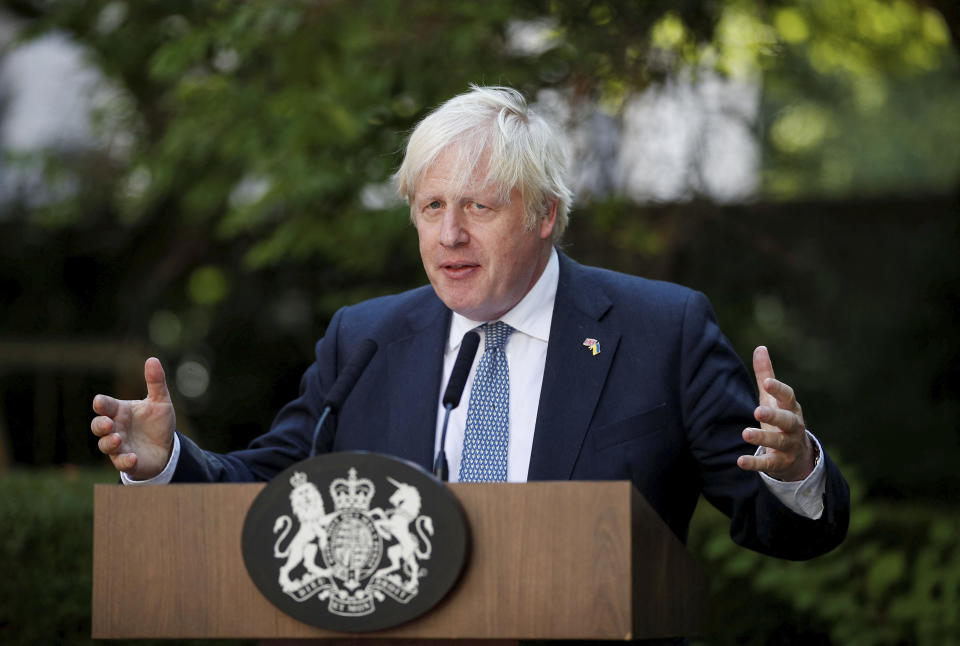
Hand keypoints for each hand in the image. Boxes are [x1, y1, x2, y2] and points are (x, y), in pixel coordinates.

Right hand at [90, 357, 175, 479]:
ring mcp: (119, 446)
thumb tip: (152, 359)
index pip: (105, 406)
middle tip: (107, 423)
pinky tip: (132, 457)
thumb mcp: (160, 401)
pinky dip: (124, 460)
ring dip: (108, 443)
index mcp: (120, 411)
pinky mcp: (127, 461)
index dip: (101, 404)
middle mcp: (116, 428)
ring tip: (117, 439)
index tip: (100, 402)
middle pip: (98, 426)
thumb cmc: (157, 423)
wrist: (167, 447)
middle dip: (99, 424)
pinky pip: (121, 463)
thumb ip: (155, 382)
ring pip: (105, 445)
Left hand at [737, 346, 814, 481]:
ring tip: (745, 433)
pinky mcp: (781, 463)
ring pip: (779, 442)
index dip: (779, 389)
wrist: (797, 454)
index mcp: (791, 408)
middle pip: (787, 420)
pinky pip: (769, 464)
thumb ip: (766, 374)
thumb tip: (760, 347)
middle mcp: (794, 426)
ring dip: (763, 438)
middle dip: (774, 415)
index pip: (788, 397)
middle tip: (757, 411)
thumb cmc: (780, 418)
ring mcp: (789, 445)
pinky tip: (740, 461)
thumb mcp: (773, 397)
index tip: (767, 382)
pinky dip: (755, 463)